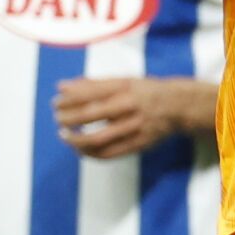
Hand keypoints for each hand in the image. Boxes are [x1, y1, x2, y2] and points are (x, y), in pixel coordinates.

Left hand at [54, 77, 209, 159]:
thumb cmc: (143, 91)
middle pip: (91, 114)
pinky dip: (90, 154)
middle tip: (58, 118)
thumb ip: (92, 84)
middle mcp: (129, 106)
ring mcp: (134, 127)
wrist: (177, 107)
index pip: (89, 93)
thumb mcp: (122, 80)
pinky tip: (80, 148)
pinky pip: (109, 154)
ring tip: (64, 135)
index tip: (56, 102)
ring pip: (98, 138)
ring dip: (76, 139)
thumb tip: (61, 86)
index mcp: (124, 87)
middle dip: (69, 118)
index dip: (68, 99)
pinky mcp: (138, 145)